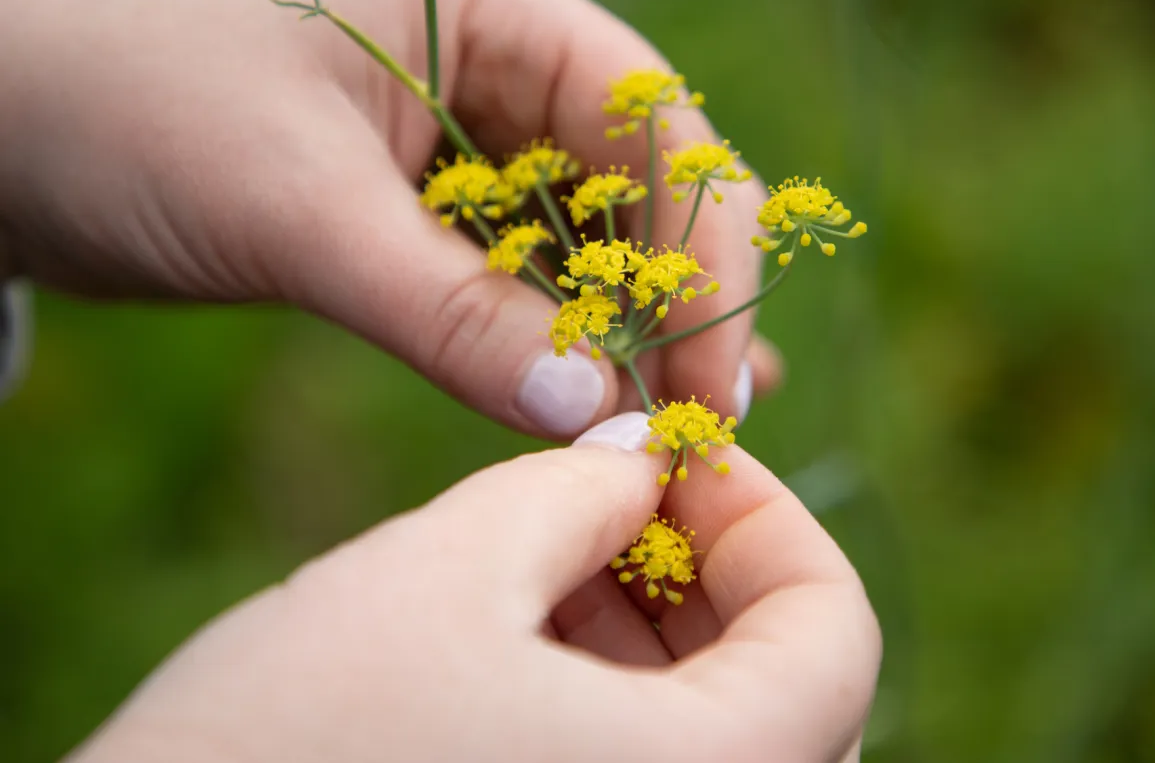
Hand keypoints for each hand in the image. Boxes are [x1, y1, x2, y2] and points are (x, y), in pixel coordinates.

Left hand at [0, 0, 781, 434]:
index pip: (657, 121)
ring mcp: (470, 125)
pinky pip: (526, 267)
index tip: (716, 379)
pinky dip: (565, 333)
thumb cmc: (133, 118)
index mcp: (494, 6)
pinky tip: (613, 395)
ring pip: (594, 232)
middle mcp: (502, 55)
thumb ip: (456, 318)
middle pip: (645, 180)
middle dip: (682, 300)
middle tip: (707, 424)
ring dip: (638, 326)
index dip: (707, 253)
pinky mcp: (431, 194)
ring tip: (693, 424)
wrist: (1, 126)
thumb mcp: (301, 217)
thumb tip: (599, 417)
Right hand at [69, 414, 879, 762]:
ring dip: (660, 623)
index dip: (763, 512)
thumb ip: (580, 487)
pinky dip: (614, 689)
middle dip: (708, 565)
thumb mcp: (450, 565)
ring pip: (716, 730)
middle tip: (615, 489)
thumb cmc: (289, 738)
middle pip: (786, 683)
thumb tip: (643, 461)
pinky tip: (529, 623)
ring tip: (558, 543)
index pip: (834, 629)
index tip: (675, 452)